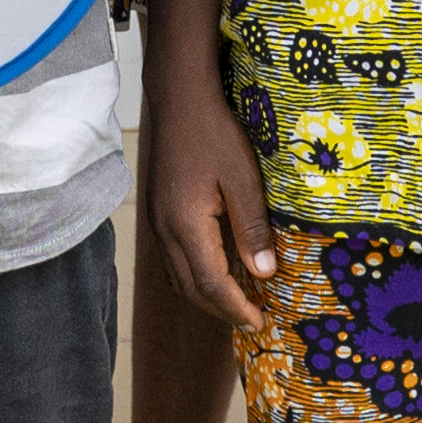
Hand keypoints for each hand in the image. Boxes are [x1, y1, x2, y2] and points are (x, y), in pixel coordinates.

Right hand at [146, 54, 275, 323]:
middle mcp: (165, 230)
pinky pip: (175, 258)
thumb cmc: (214, 133)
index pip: (211, 283)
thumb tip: (264, 275)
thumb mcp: (243, 179)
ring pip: (179, 276)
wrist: (179, 99)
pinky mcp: (159, 212)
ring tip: (239, 302)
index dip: (235, 308)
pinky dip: (197, 274)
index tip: (260, 324)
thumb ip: (252, 228)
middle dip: (221, 310)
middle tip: (252, 320)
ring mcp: (158, 222)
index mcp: (186, 225)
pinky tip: (219, 268)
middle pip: (190, 288)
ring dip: (207, 295)